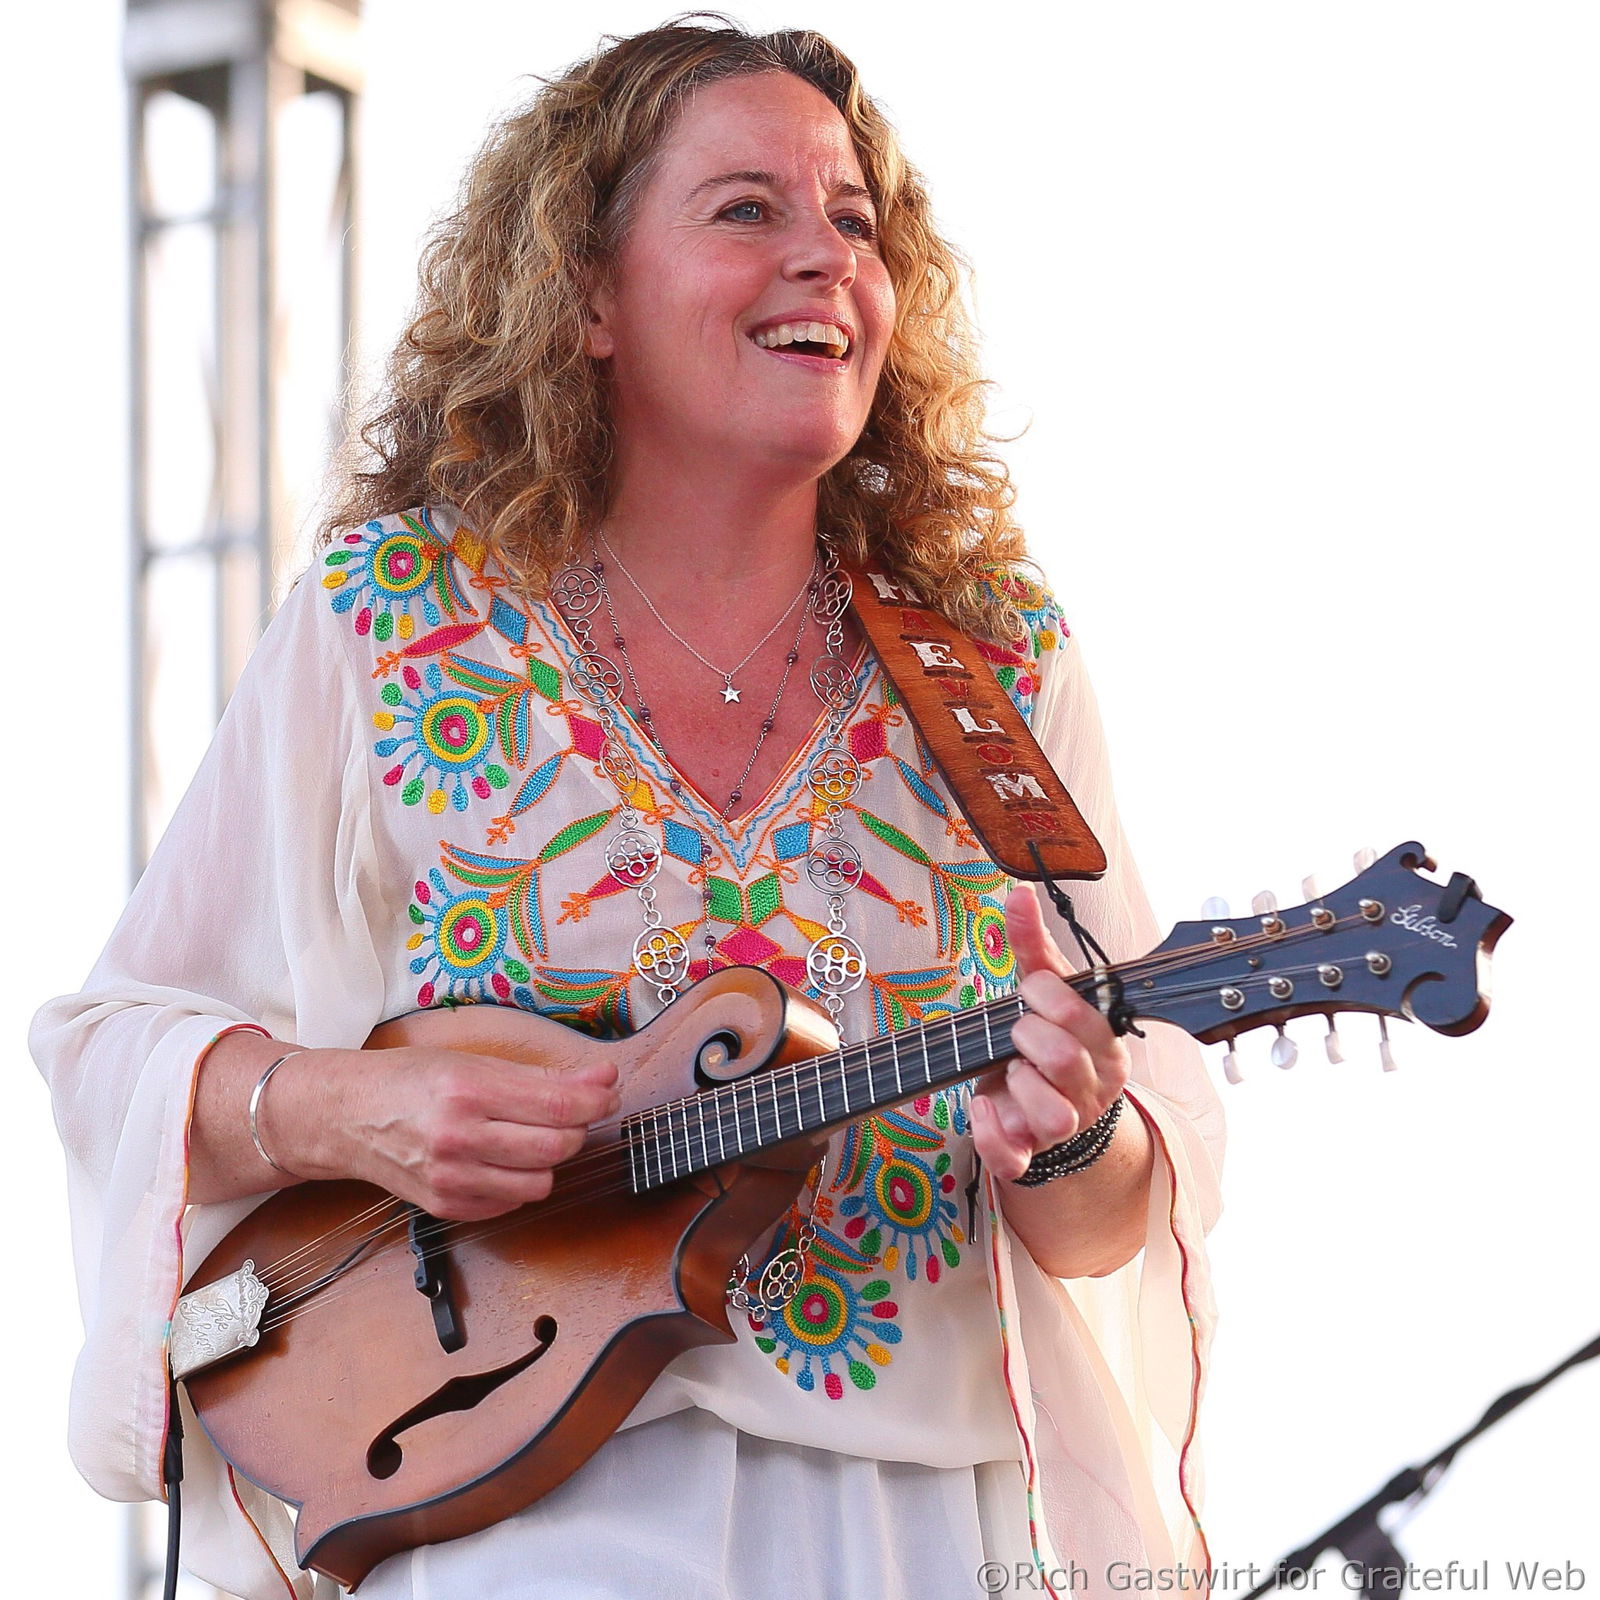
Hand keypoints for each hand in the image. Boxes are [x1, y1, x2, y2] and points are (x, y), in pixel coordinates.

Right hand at [281, 1018, 620, 1220]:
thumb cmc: (410, 1080)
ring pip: (540, 1182)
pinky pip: (512, 1202)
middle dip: (578, 1129)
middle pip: (555, 1147)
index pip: (557, 1104)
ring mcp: (451, 1178)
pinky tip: (506, 1159)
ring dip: (551, 1160)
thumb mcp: (474, 1061)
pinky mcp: (446, 1207)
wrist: (346, 1116)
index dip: (595, 1098)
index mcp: (468, 1091)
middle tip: (575, 1111)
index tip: (608, 1090)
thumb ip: (541, 1075)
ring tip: (534, 1135)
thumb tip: (602, 1077)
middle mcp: (458, 1138)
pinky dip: (522, 1182)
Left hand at [970, 884, 1131, 1180]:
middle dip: (1028, 1035)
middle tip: (1016, 1031)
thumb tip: (1020, 892)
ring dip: (1019, 1084)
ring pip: (1051, 1114)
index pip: (1084, 1015)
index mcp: (1106, 1045)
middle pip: (1064, 1059)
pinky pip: (1013, 1158)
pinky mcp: (1029, 1152)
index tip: (1030, 990)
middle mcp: (1092, 1088)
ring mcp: (1063, 1125)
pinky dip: (991, 1134)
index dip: (1047, 995)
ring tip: (1009, 1071)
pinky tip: (980, 1104)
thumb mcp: (1044, 990)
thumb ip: (1033, 944)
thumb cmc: (1047, 1037)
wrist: (1040, 1100)